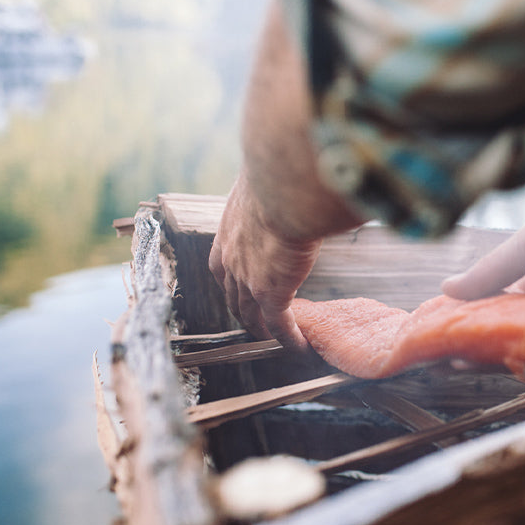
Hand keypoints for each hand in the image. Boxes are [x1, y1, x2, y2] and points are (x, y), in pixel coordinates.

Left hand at [209, 173, 318, 346]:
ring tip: (274, 339)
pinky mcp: (272, 293)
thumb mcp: (261, 189)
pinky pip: (280, 325)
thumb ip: (268, 199)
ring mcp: (249, 281)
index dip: (234, 285)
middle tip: (256, 324)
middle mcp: (230, 262)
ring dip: (263, 329)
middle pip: (234, 298)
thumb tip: (283, 190)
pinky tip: (300, 348)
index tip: (244, 292)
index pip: (224, 270)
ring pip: (253, 315)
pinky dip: (289, 338)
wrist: (283, 185)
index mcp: (225, 237)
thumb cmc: (275, 177)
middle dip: (245, 313)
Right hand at [442, 186, 524, 368]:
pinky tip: (494, 359)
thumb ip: (490, 272)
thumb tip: (446, 289)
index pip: (496, 311)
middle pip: (507, 336)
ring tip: (452, 360)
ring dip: (490, 358)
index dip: (466, 320)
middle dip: (472, 345)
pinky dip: (523, 359)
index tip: (433, 328)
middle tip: (433, 353)